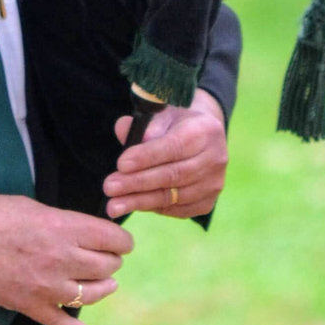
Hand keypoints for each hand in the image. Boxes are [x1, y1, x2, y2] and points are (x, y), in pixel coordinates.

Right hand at [0, 193, 133, 324]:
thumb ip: (62, 221)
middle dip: (113, 261)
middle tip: (111, 258)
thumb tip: (79, 230)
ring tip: (106, 284)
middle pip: (106, 266)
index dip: (122, 240)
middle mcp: (63, 258)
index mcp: (64, 227)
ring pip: (92, 294)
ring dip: (103, 288)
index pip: (111, 238)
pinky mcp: (32, 305)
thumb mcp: (34, 206)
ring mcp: (49, 285)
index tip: (123, 241)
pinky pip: (61, 323)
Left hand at [103, 89, 227, 219]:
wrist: (200, 137)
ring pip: (173, 197)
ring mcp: (214, 184)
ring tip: (113, 204)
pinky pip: (177, 210)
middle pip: (173, 175)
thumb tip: (123, 131)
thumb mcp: (160, 113)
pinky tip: (133, 204)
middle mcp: (215, 158)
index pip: (174, 146)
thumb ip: (142, 123)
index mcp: (205, 130)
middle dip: (137, 183)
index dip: (146, 157)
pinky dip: (153, 208)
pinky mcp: (208, 202)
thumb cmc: (173, 123)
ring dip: (139, 201)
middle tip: (109, 187)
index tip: (120, 164)